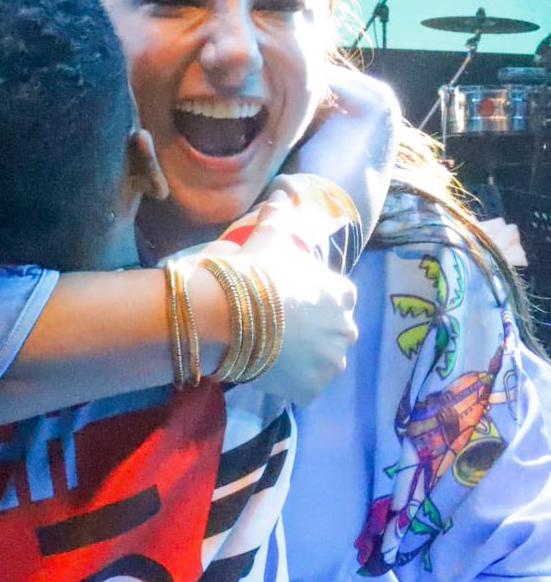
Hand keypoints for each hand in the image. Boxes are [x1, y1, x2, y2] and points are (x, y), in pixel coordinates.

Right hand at [235, 201, 357, 405]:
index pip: (337, 297)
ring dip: (307, 360)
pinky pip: (306, 388)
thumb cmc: (259, 271)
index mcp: (343, 293)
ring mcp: (331, 362)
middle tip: (281, 330)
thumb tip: (281, 191)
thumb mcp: (271, 235)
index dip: (312, 299)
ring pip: (322, 361)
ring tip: (276, 353)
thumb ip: (280, 213)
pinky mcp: (313, 389)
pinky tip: (273, 374)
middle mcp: (347, 329)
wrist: (234, 315)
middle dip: (314, 332)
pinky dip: (293, 384)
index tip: (289, 301)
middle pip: (333, 332)